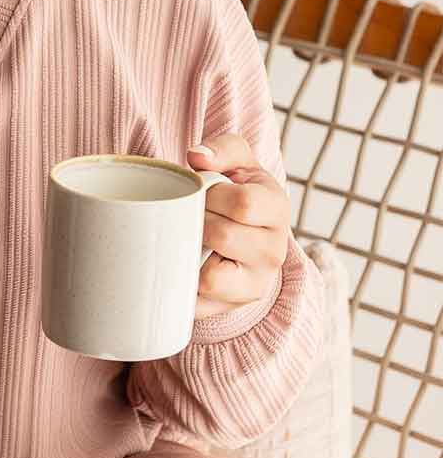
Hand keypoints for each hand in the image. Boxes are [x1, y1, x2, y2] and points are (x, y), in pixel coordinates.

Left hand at [186, 133, 291, 320]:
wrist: (245, 236)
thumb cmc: (236, 192)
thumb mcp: (237, 162)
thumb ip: (222, 148)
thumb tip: (197, 157)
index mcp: (277, 210)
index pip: (244, 203)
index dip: (213, 194)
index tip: (206, 192)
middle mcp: (273, 252)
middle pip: (222, 236)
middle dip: (197, 221)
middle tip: (193, 215)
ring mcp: (254, 285)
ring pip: (209, 278)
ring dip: (188, 253)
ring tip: (191, 239)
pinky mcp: (229, 308)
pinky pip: (194, 303)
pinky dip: (180, 285)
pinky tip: (184, 265)